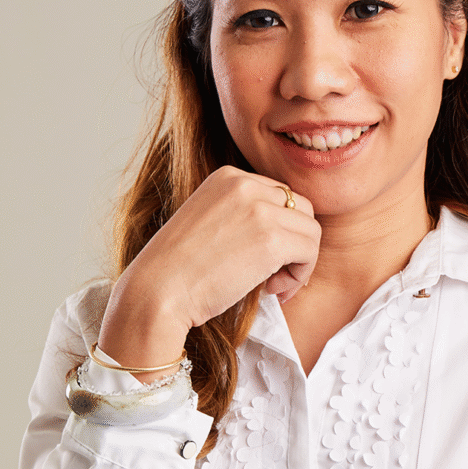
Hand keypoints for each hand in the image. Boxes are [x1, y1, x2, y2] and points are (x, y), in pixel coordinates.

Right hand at [97, 166, 319, 371]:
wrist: (156, 292)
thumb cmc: (176, 271)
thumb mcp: (207, 223)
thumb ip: (240, 216)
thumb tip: (283, 234)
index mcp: (227, 176)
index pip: (279, 196)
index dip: (279, 230)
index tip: (261, 259)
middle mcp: (245, 184)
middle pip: (302, 209)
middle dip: (295, 244)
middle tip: (274, 277)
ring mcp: (259, 209)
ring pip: (311, 231)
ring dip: (300, 263)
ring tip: (273, 287)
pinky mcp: (271, 238)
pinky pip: (310, 251)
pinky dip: (300, 275)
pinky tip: (274, 291)